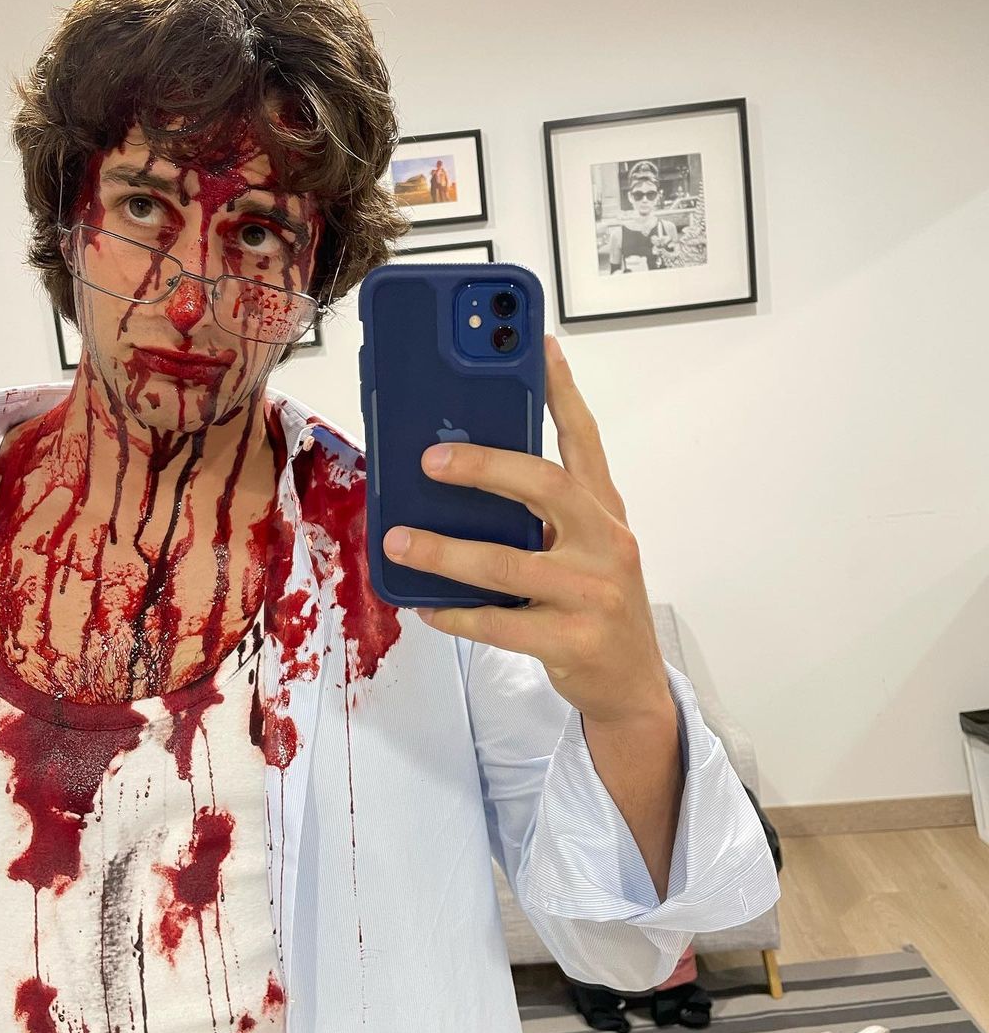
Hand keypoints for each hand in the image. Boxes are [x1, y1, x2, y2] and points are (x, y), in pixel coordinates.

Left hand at [381, 334, 670, 726]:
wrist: (633, 687)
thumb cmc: (596, 604)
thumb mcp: (587, 548)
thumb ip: (546, 514)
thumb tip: (464, 473)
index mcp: (606, 513)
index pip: (584, 440)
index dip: (563, 391)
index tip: (539, 345)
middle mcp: (606, 544)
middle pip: (546, 487)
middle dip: (485, 467)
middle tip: (430, 460)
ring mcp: (592, 595)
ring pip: (508, 564)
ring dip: (445, 552)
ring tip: (399, 541)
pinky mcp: (572, 642)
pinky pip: (498, 624)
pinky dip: (456, 613)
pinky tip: (427, 606)